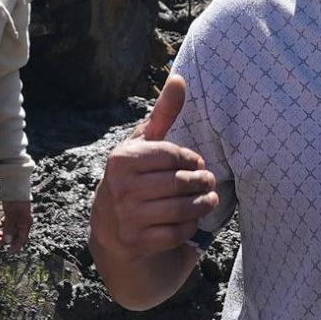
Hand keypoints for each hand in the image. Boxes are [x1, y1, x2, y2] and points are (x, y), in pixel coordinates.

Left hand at [0, 196, 32, 249]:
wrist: (14, 185)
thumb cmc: (15, 200)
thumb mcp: (11, 215)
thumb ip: (9, 228)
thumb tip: (7, 241)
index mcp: (25, 223)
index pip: (21, 239)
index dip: (15, 247)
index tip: (8, 253)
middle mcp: (22, 222)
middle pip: (14, 236)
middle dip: (5, 240)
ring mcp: (17, 218)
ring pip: (9, 230)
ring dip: (2, 234)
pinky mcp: (11, 213)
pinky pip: (7, 223)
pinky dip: (1, 226)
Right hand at [97, 76, 219, 260]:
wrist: (112, 230)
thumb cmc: (135, 178)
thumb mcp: (144, 145)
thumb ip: (163, 114)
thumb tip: (180, 78)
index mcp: (122, 159)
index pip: (174, 154)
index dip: (192, 159)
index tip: (196, 163)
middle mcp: (120, 188)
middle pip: (181, 182)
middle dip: (202, 182)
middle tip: (208, 182)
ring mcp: (127, 217)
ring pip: (182, 209)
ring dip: (202, 205)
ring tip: (208, 200)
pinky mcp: (137, 242)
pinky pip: (177, 233)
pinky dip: (190, 228)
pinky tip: (190, 221)